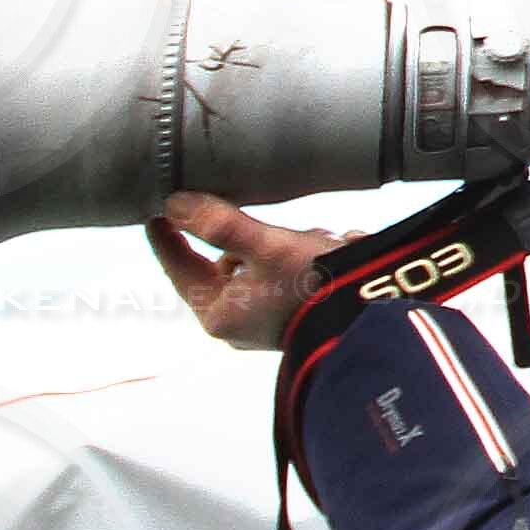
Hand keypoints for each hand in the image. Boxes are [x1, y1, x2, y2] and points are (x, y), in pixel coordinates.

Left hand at [149, 192, 337, 350]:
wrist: (372, 316)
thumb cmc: (315, 287)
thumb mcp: (266, 245)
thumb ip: (220, 224)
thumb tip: (175, 204)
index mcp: (218, 313)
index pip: (179, 268)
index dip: (167, 239)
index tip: (157, 215)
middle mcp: (235, 324)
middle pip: (222, 265)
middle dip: (249, 238)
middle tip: (273, 226)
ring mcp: (262, 324)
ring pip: (255, 267)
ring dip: (280, 245)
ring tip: (315, 239)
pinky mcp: (288, 318)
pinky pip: (280, 276)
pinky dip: (297, 258)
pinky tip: (325, 248)